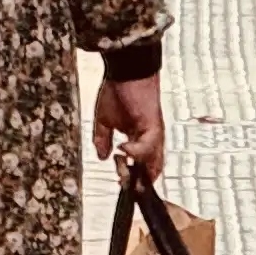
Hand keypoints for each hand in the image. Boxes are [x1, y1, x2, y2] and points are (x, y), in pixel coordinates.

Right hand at [92, 71, 166, 187]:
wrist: (125, 70)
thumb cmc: (117, 91)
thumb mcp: (104, 121)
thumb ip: (103, 139)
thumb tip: (102, 157)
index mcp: (140, 139)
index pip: (142, 166)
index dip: (133, 179)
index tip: (119, 183)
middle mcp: (150, 139)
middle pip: (152, 169)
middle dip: (139, 182)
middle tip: (123, 184)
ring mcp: (153, 132)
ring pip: (152, 160)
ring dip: (137, 169)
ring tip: (122, 168)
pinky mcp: (152, 123)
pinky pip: (149, 143)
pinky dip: (138, 151)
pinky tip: (123, 150)